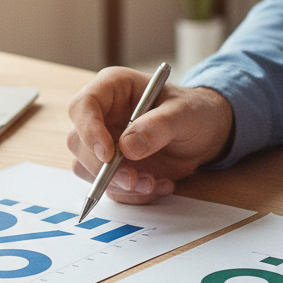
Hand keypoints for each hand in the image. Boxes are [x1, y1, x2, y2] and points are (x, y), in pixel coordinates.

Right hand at [67, 67, 233, 203]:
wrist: (204, 135)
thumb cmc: (193, 112)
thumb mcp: (184, 114)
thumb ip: (159, 126)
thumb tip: (127, 147)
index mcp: (112, 88)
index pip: (83, 106)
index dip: (89, 130)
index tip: (108, 154)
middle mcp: (101, 115)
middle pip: (78, 143)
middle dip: (104, 169)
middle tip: (135, 180)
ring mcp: (104, 142)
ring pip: (88, 169)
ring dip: (119, 185)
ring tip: (155, 182)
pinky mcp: (111, 167)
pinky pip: (109, 187)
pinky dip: (133, 194)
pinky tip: (160, 184)